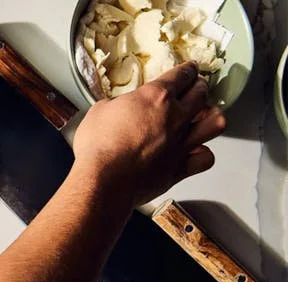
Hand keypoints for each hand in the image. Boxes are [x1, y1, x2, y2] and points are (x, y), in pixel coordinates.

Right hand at [72, 62, 225, 206]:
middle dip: (200, 87)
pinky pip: (206, 157)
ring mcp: (181, 143)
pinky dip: (203, 153)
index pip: (181, 74)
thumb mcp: (98, 112)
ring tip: (203, 117)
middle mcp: (175, 116)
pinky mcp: (180, 168)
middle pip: (201, 93)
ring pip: (215, 123)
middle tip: (195, 89)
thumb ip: (115, 105)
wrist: (102, 181)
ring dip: (211, 117)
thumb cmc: (97, 147)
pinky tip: (194, 151)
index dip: (187, 69)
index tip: (189, 69)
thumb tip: (116, 107)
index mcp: (155, 96)